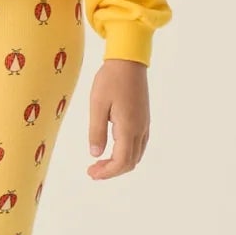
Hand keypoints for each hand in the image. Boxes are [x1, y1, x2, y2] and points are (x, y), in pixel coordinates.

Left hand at [86, 57, 148, 178]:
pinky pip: (138, 144)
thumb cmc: (110, 80)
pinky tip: (112, 148)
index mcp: (128, 128)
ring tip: (99, 162)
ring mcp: (144, 124)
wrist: (129, 61)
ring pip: (136, 154)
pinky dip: (125, 153)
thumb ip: (96, 131)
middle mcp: (140, 129)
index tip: (91, 173)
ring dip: (119, 163)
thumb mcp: (97, 105)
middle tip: (92, 170)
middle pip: (130, 162)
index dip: (107, 172)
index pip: (122, 161)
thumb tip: (95, 154)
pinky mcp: (144, 119)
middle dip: (112, 171)